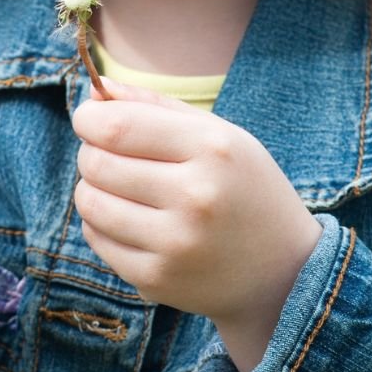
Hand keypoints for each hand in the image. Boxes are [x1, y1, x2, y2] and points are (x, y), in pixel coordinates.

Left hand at [71, 78, 321, 371]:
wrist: (283, 271)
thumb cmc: (243, 187)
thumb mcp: (218, 134)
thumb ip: (154, 106)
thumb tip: (96, 92)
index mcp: (212, 148)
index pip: (117, 126)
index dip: (89, 118)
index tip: (89, 119)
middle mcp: (195, 197)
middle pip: (97, 164)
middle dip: (90, 152)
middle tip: (106, 154)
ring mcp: (175, 244)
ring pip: (90, 203)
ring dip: (92, 188)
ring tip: (117, 187)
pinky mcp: (158, 279)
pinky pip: (97, 240)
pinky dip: (101, 224)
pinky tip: (130, 220)